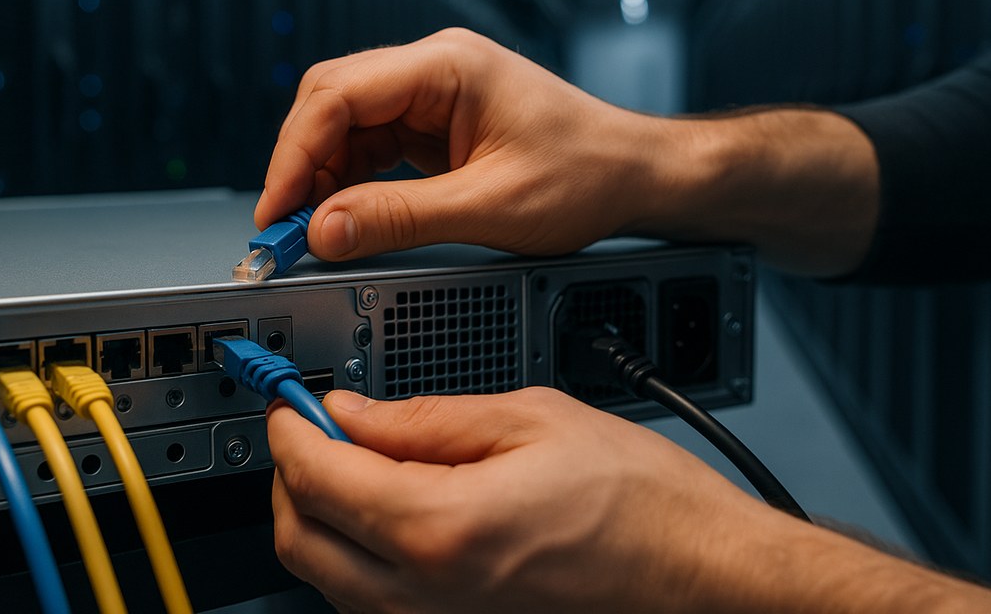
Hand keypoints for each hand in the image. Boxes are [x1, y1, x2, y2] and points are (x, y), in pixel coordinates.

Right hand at [257, 28, 680, 259]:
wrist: (636, 174)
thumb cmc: (588, 173)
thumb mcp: (489, 206)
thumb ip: (400, 218)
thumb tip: (324, 231)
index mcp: (448, 67)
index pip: (340, 94)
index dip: (295, 154)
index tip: (276, 209)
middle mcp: (434, 71)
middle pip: (332, 103)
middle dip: (300, 165)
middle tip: (281, 226)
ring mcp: (433, 97)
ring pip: (347, 128)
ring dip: (322, 178)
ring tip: (307, 231)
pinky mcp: (436, 126)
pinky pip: (374, 148)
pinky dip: (350, 184)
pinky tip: (341, 216)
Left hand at [266, 387, 782, 612]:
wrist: (701, 575)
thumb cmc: (642, 503)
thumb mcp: (531, 419)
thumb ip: (425, 419)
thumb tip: (353, 411)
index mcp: (441, 528)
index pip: (317, 476)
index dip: (289, 425)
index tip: (289, 397)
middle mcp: (426, 595)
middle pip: (300, 538)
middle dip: (290, 474)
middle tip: (314, 425)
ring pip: (326, 579)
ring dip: (318, 516)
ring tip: (355, 460)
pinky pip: (368, 604)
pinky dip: (355, 554)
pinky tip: (391, 510)